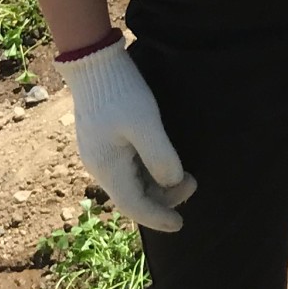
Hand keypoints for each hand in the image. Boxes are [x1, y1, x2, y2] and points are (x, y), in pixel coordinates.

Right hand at [55, 40, 196, 231]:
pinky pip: (128, 168)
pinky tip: (164, 164)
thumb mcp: (145, 123)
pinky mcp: (104, 141)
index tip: (180, 224)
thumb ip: (160, 156)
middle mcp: (100, 166)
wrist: (94, 63)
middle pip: (132, 197)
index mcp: (107, 167)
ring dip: (158, 186)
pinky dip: (148, 173)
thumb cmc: (120, 92)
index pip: (134, 206)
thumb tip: (173, 182)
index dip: (158, 218)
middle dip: (163, 199)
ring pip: (131, 183)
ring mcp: (100, 154)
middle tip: (193, 184)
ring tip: (185, 176)